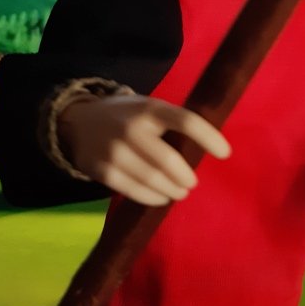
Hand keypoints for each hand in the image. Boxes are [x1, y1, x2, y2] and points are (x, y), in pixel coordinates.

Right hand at [57, 93, 230, 206]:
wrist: (79, 120)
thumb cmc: (127, 116)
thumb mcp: (148, 108)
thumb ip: (169, 123)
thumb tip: (202, 149)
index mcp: (150, 108)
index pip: (186, 121)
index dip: (209, 137)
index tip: (225, 153)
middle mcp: (132, 128)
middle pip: (168, 160)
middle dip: (185, 176)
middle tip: (192, 183)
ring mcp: (115, 150)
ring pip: (152, 179)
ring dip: (172, 190)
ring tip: (180, 192)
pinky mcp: (102, 171)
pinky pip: (133, 191)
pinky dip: (152, 198)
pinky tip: (161, 197)